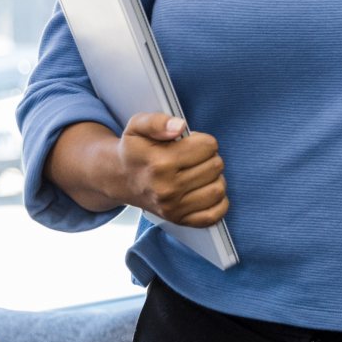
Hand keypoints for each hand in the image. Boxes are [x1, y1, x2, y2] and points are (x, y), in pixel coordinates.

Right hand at [114, 113, 228, 227]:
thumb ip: (158, 121)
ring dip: (213, 178)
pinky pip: (215, 214)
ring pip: (219, 189)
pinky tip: (204, 190)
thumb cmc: (135, 151)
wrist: (122, 179)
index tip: (190, 143)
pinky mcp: (180, 220)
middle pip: (216, 166)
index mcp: (160, 163)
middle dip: (208, 157)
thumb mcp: (138, 127)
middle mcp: (168, 189)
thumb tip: (180, 126)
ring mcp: (174, 208)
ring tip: (197, 172)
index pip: (208, 146)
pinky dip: (217, 202)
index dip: (202, 140)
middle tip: (192, 157)